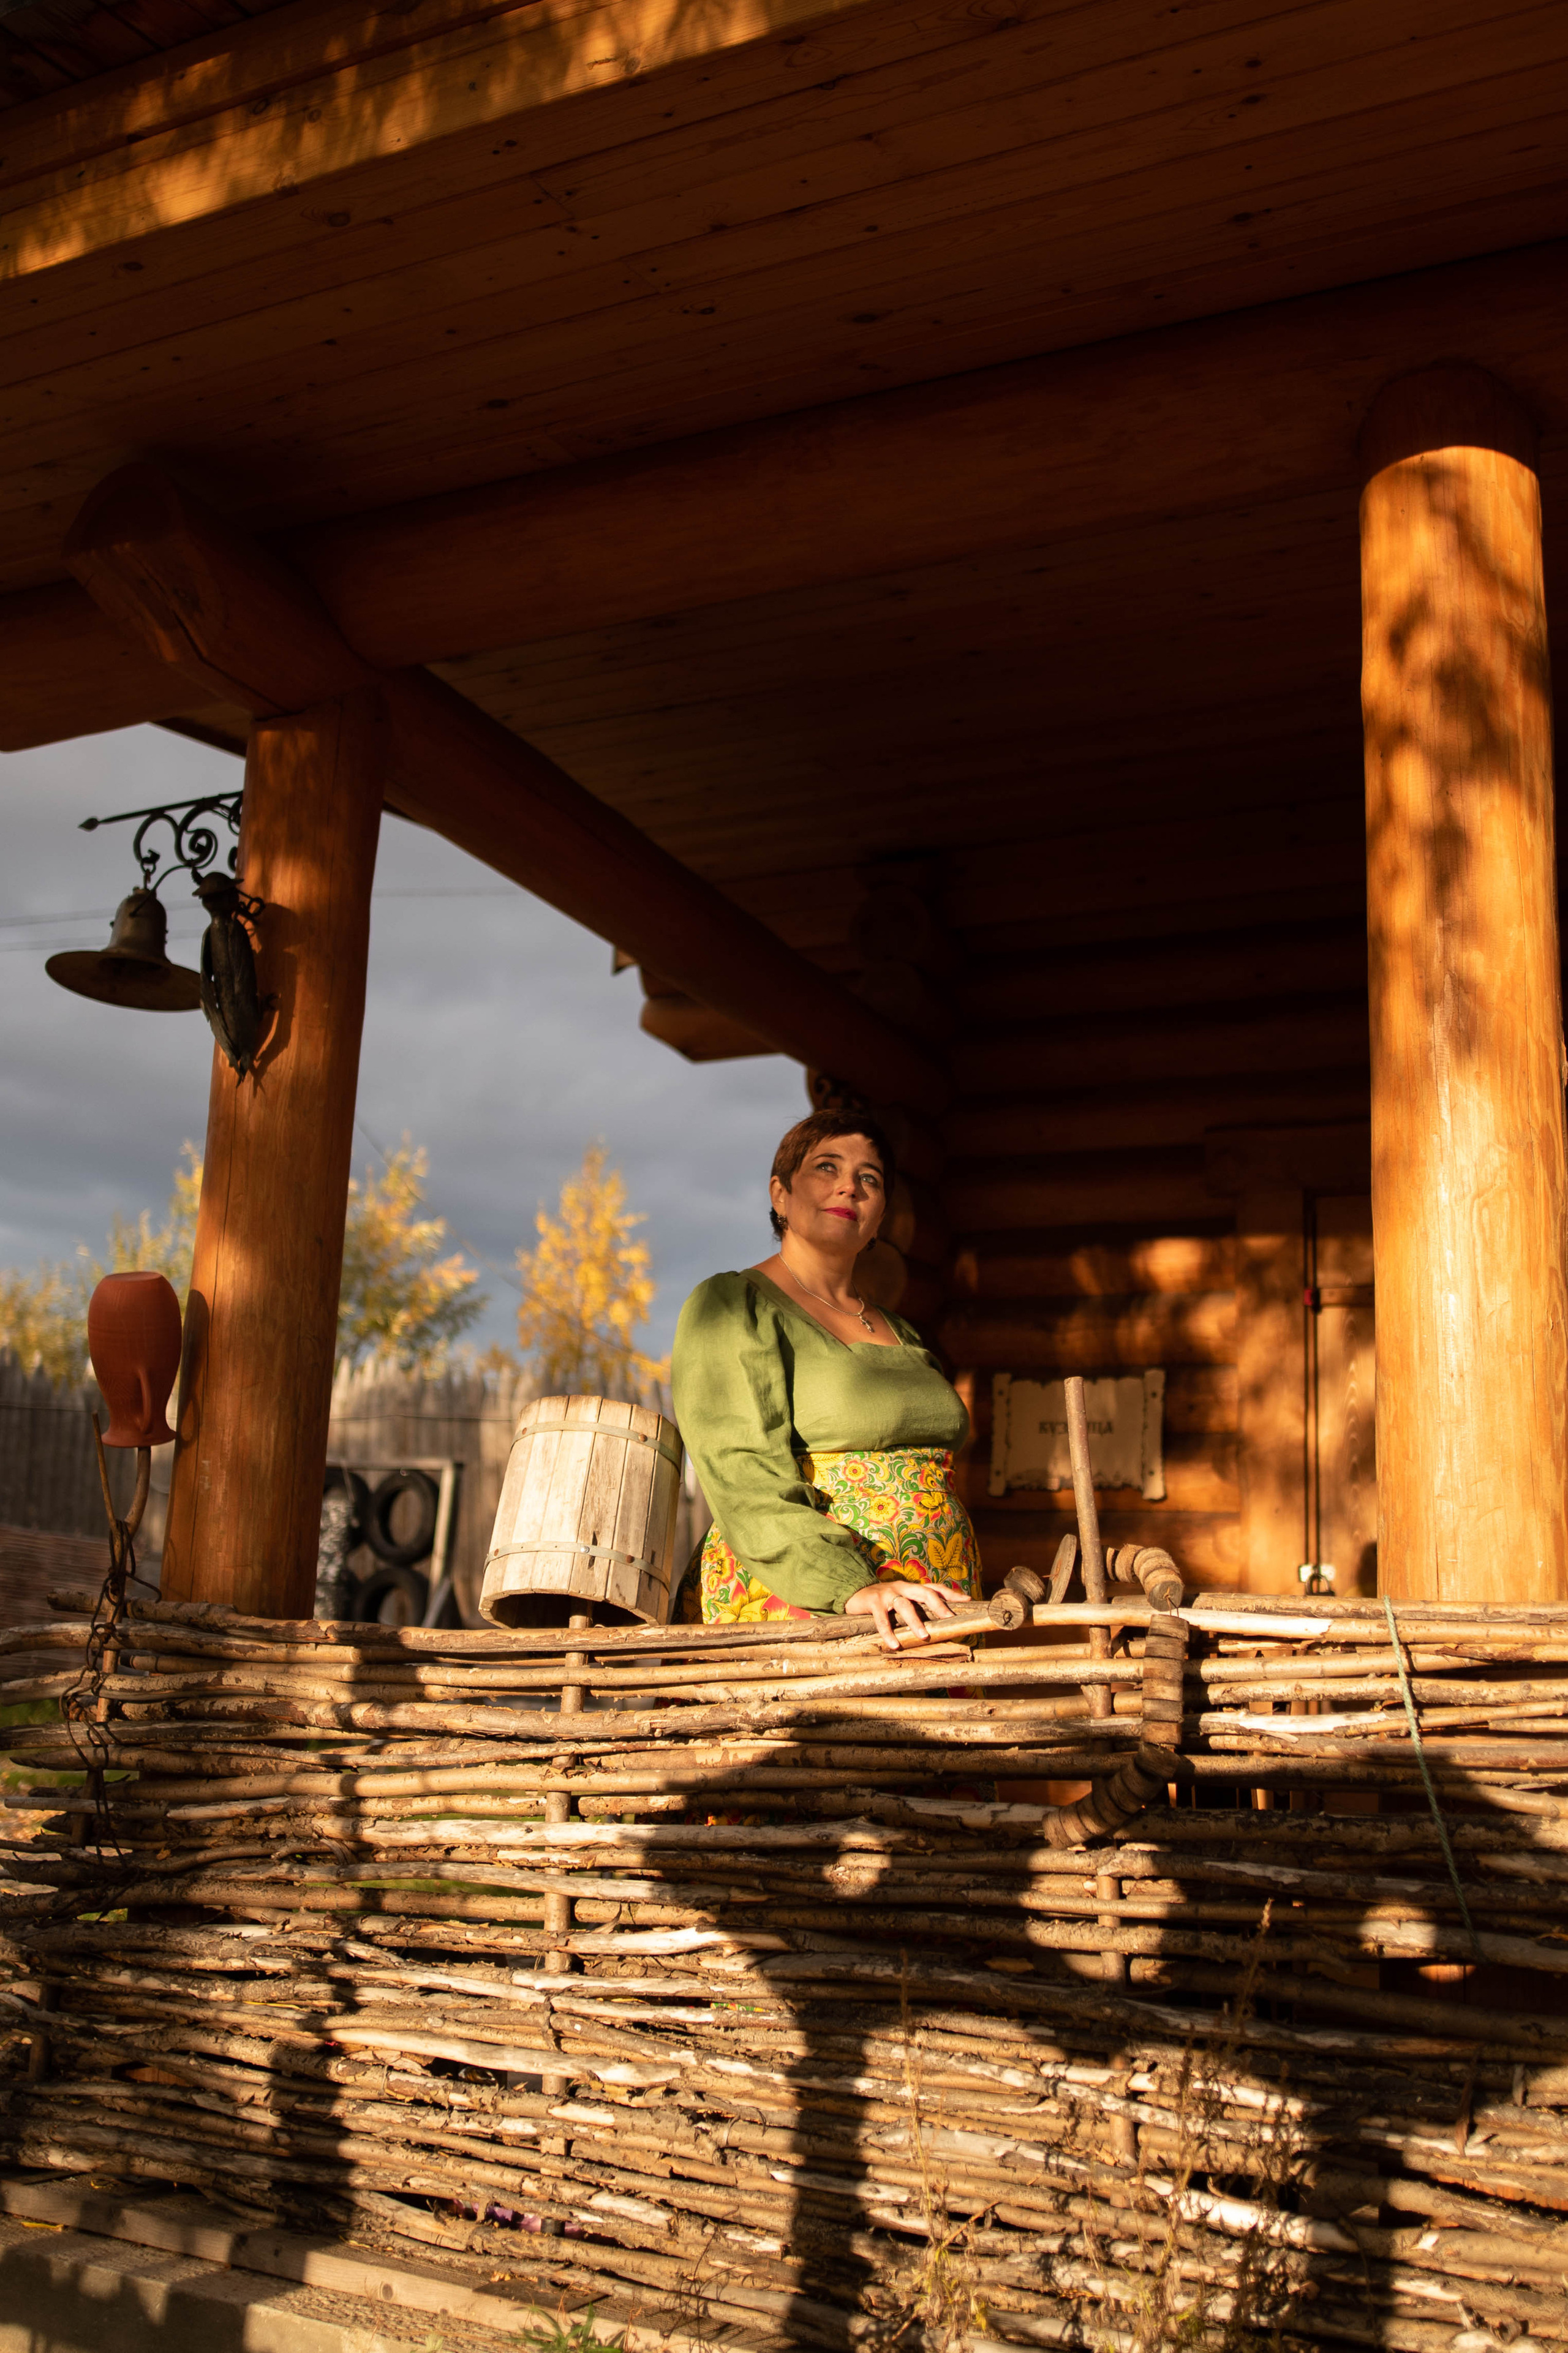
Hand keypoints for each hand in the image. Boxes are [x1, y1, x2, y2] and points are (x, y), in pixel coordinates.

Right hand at [844, 1578, 970, 1652]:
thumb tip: (938, 1621)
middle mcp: (902, 1587)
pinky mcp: (873, 1601)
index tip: (968, 1601)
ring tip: (924, 1636)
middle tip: (949, 1619)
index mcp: (911, 1588)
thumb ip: (916, 1607)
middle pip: (925, 1592)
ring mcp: (888, 1593)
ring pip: (905, 1606)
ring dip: (915, 1622)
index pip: (934, 1588)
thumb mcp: (900, 1600)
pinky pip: (882, 1619)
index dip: (951, 1594)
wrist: (854, 1593)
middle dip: (939, 1606)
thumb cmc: (882, 1601)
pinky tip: (894, 1645)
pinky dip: (888, 1633)